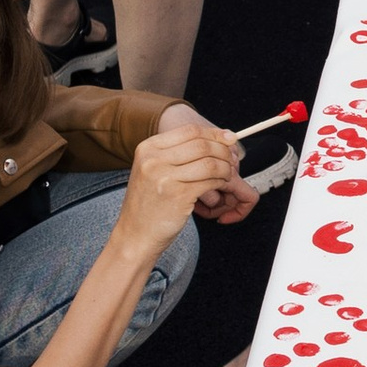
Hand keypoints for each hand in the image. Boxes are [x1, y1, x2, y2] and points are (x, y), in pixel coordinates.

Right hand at [118, 107, 245, 254]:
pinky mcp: (178, 195)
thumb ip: (178, 153)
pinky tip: (220, 186)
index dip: (214, 134)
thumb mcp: (152, 170)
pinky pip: (210, 181)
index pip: (190, 130)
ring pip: (209, 162)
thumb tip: (218, 137)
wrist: (134, 235)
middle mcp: (153, 160)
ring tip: (226, 175)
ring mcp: (164, 177)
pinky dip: (221, 182)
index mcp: (148, 149)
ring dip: (225, 168)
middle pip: (201, 144)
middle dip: (223, 151)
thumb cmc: (147, 205)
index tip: (229, 139)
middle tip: (231, 160)